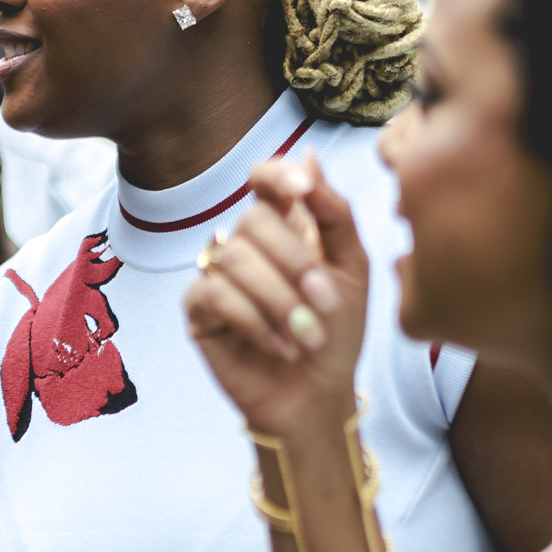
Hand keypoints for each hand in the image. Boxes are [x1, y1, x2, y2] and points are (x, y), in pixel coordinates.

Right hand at [184, 154, 368, 448]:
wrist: (320, 395)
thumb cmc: (337, 332)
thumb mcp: (352, 270)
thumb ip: (333, 214)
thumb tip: (308, 156)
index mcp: (284, 228)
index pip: (263, 181)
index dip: (276, 176)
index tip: (301, 190)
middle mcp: (246, 245)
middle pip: (254, 221)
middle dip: (295, 263)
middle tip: (324, 303)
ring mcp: (218, 275)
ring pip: (235, 259)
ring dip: (280, 300)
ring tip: (307, 334)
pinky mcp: (200, 311)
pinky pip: (216, 295)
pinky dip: (256, 321)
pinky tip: (281, 345)